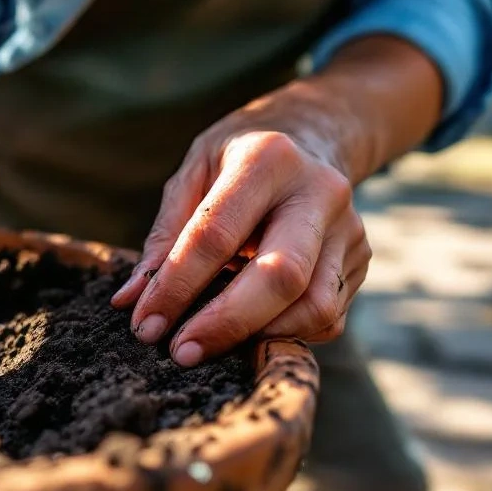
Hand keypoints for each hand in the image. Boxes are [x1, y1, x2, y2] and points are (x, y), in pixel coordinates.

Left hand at [110, 120, 370, 366]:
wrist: (311, 136)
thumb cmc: (236, 159)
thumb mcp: (193, 173)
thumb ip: (164, 236)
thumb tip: (130, 301)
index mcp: (267, 159)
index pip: (216, 235)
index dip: (176, 286)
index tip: (146, 325)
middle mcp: (319, 192)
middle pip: (281, 276)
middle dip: (226, 324)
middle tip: (181, 354)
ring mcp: (349, 228)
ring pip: (315, 306)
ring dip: (259, 336)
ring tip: (214, 341)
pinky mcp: (361, 259)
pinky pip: (328, 316)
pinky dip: (287, 333)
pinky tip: (252, 328)